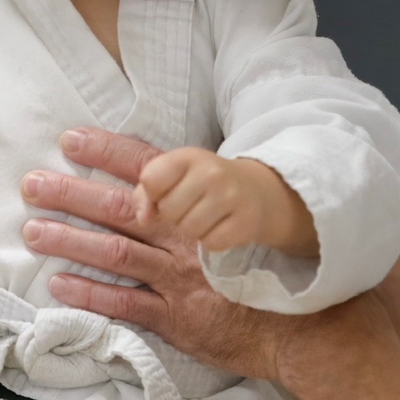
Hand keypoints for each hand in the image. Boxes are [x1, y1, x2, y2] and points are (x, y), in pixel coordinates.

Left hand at [22, 126, 399, 399]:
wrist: (312, 330)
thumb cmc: (284, 274)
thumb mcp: (250, 226)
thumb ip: (211, 205)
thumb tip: (168, 186)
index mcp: (204, 209)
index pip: (151, 169)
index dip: (109, 152)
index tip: (72, 138)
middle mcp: (187, 240)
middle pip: (121, 208)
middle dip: (73, 193)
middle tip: (32, 183)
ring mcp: (180, 281)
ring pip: (115, 253)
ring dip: (70, 240)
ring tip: (32, 230)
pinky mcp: (179, 320)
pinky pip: (126, 305)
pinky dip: (90, 294)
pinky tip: (57, 284)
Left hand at [134, 147, 318, 256]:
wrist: (256, 190)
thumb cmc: (204, 183)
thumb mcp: (175, 175)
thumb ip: (147, 192)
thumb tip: (143, 219)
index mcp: (189, 156)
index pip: (151, 180)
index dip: (152, 194)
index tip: (166, 192)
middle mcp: (212, 173)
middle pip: (169, 210)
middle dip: (174, 214)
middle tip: (190, 205)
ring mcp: (232, 197)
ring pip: (189, 229)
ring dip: (192, 229)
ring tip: (205, 215)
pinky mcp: (246, 222)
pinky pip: (211, 243)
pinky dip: (212, 239)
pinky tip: (220, 225)